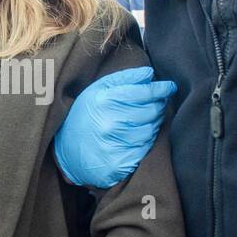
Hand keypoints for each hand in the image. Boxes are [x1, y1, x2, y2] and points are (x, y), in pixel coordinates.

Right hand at [55, 66, 177, 188]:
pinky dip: (146, 140)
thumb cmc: (84, 116)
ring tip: (143, 120)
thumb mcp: (97, 91)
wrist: (67, 151)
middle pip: (152, 111)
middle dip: (158, 105)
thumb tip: (149, 74)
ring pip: (152, 129)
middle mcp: (112, 122)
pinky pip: (146, 147)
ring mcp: (116, 144)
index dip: (161, 89)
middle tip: (157, 103)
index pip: (145, 92)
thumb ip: (124, 79)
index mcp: (105, 101)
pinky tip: (137, 136)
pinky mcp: (120, 163)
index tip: (170, 87)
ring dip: (153, 123)